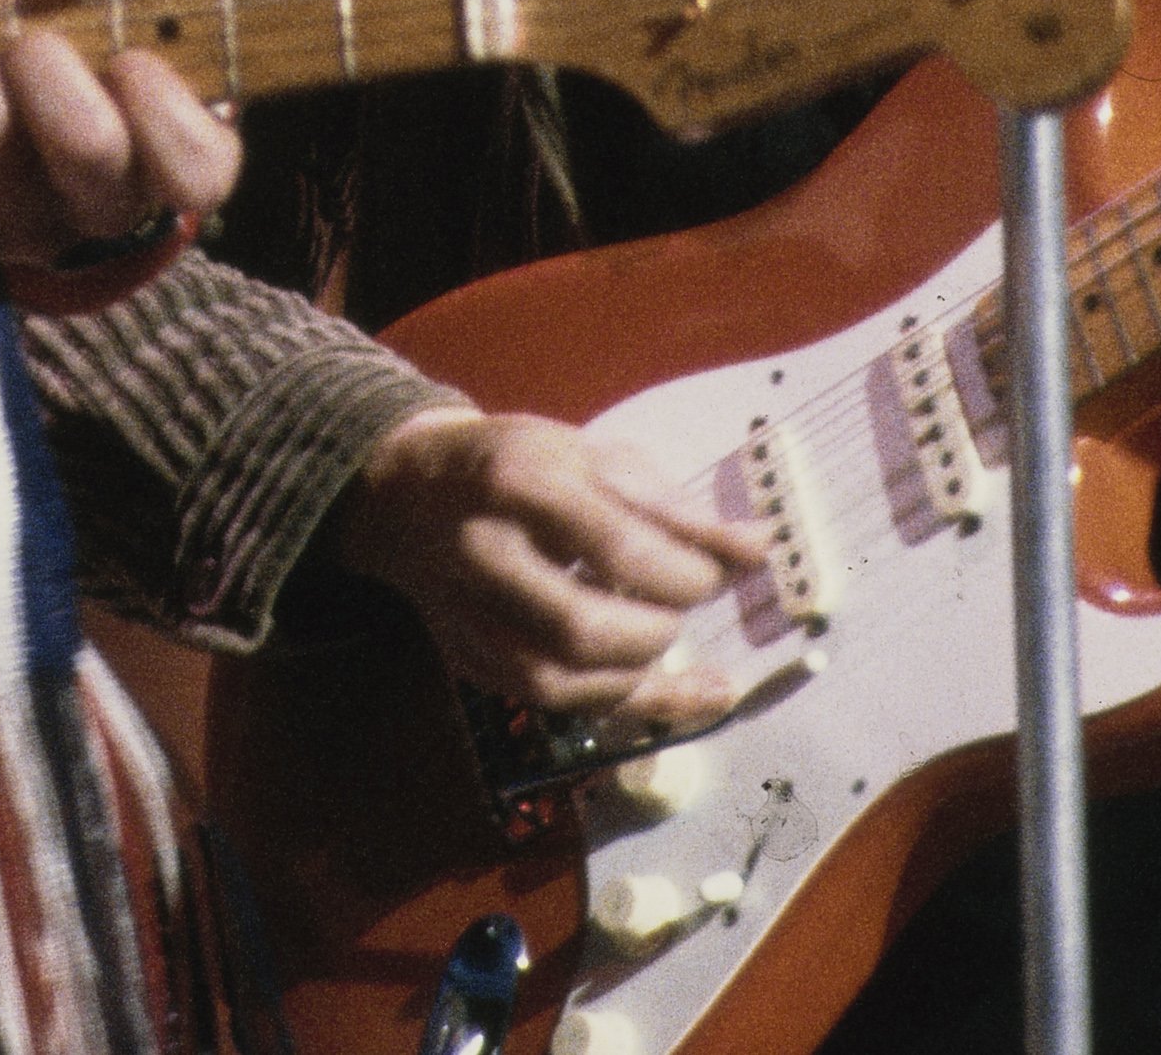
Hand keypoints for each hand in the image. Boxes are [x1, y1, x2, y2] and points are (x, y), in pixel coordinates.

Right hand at [325, 409, 762, 714]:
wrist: (406, 493)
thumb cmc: (514, 465)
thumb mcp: (590, 456)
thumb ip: (672, 506)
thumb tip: (754, 549)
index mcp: (520, 479)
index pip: (615, 544)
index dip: (684, 572)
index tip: (718, 571)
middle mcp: (484, 552)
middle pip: (581, 627)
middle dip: (656, 630)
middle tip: (682, 606)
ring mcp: (467, 615)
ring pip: (558, 681)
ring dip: (637, 677)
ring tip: (675, 649)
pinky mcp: (468, 658)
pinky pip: (548, 704)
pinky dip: (618, 703)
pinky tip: (668, 690)